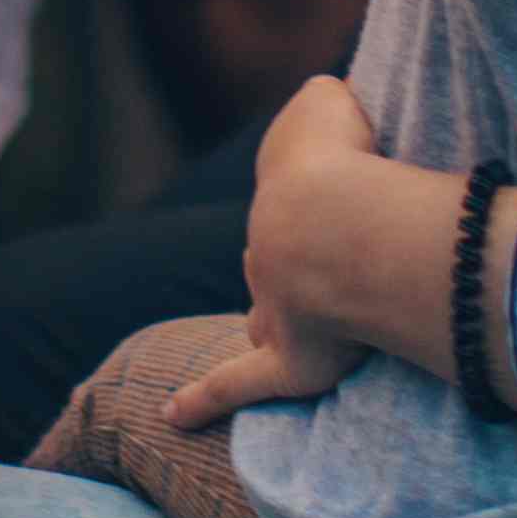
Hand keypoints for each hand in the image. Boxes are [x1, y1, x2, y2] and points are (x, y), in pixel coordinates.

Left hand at [164, 74, 381, 426]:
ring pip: (266, 315)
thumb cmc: (342, 157)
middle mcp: (265, 251)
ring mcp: (273, 308)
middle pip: (271, 259)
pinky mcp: (290, 362)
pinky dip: (204, 399)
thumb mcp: (330, 102)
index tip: (328, 206)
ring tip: (290, 325)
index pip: (290, 200)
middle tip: (320, 265)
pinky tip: (174, 416)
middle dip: (289, 262)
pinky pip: (239, 384)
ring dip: (274, 317)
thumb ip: (330, 101)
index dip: (312, 203)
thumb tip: (335, 101)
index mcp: (281, 195)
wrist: (332, 222)